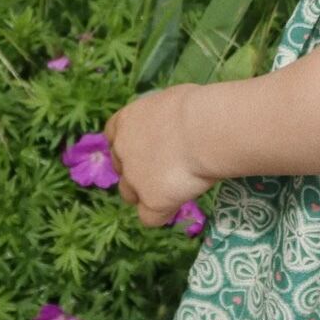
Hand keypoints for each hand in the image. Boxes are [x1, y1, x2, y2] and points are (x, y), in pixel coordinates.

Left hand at [104, 83, 211, 227]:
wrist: (205, 130)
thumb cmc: (197, 106)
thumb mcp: (172, 102)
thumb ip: (162, 118)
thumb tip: (173, 124)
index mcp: (126, 121)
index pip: (114, 136)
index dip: (131, 144)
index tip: (151, 146)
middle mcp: (123, 151)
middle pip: (121, 168)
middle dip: (138, 170)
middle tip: (168, 166)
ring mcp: (134, 179)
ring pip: (130, 195)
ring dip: (147, 193)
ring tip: (176, 186)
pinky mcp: (151, 202)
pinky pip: (150, 218)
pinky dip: (163, 212)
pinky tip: (181, 202)